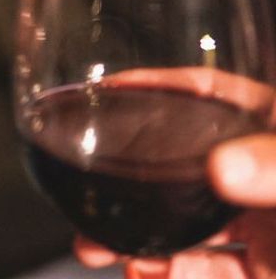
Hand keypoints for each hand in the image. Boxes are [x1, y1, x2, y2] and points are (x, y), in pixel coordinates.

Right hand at [71, 72, 275, 275]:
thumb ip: (274, 166)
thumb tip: (220, 168)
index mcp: (273, 135)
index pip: (213, 95)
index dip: (161, 85)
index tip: (113, 88)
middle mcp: (259, 181)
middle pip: (187, 167)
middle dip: (133, 177)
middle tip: (88, 185)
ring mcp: (263, 233)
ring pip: (189, 227)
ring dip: (140, 238)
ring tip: (96, 249)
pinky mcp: (263, 275)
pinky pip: (207, 274)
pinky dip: (168, 277)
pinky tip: (141, 275)